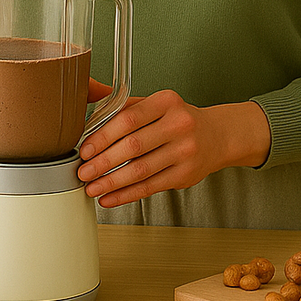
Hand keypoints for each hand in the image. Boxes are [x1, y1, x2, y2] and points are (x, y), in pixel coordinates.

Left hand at [76, 84, 270, 207]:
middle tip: (83, 171)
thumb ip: (123, 105)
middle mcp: (179, 124)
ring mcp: (185, 151)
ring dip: (112, 182)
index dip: (103, 136)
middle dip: (104, 162)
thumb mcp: (155, 103)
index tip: (86, 148)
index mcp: (166, 102)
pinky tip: (110, 198)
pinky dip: (126, 195)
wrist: (216, 136)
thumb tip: (87, 103)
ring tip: (92, 188)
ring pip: (141, 170)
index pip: (129, 119)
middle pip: (134, 146)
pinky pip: (150, 187)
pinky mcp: (186, 175)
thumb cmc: (178, 119)